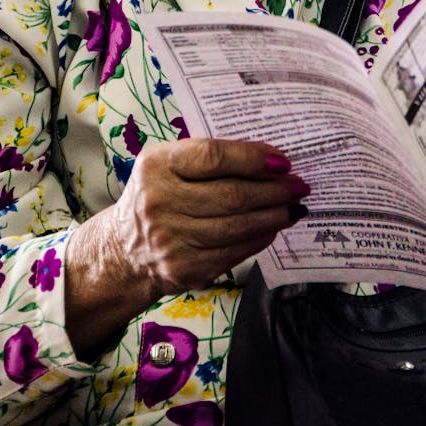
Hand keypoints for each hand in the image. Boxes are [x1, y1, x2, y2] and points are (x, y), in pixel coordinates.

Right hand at [110, 138, 308, 298]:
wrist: (126, 249)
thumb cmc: (159, 195)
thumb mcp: (169, 163)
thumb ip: (210, 157)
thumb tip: (270, 160)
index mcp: (157, 165)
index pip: (213, 156)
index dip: (253, 158)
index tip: (282, 161)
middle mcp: (159, 202)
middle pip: (232, 195)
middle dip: (274, 190)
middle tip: (299, 185)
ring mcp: (171, 240)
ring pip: (238, 226)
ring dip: (274, 215)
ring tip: (293, 206)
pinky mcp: (186, 268)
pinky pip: (235, 251)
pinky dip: (260, 237)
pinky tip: (273, 227)